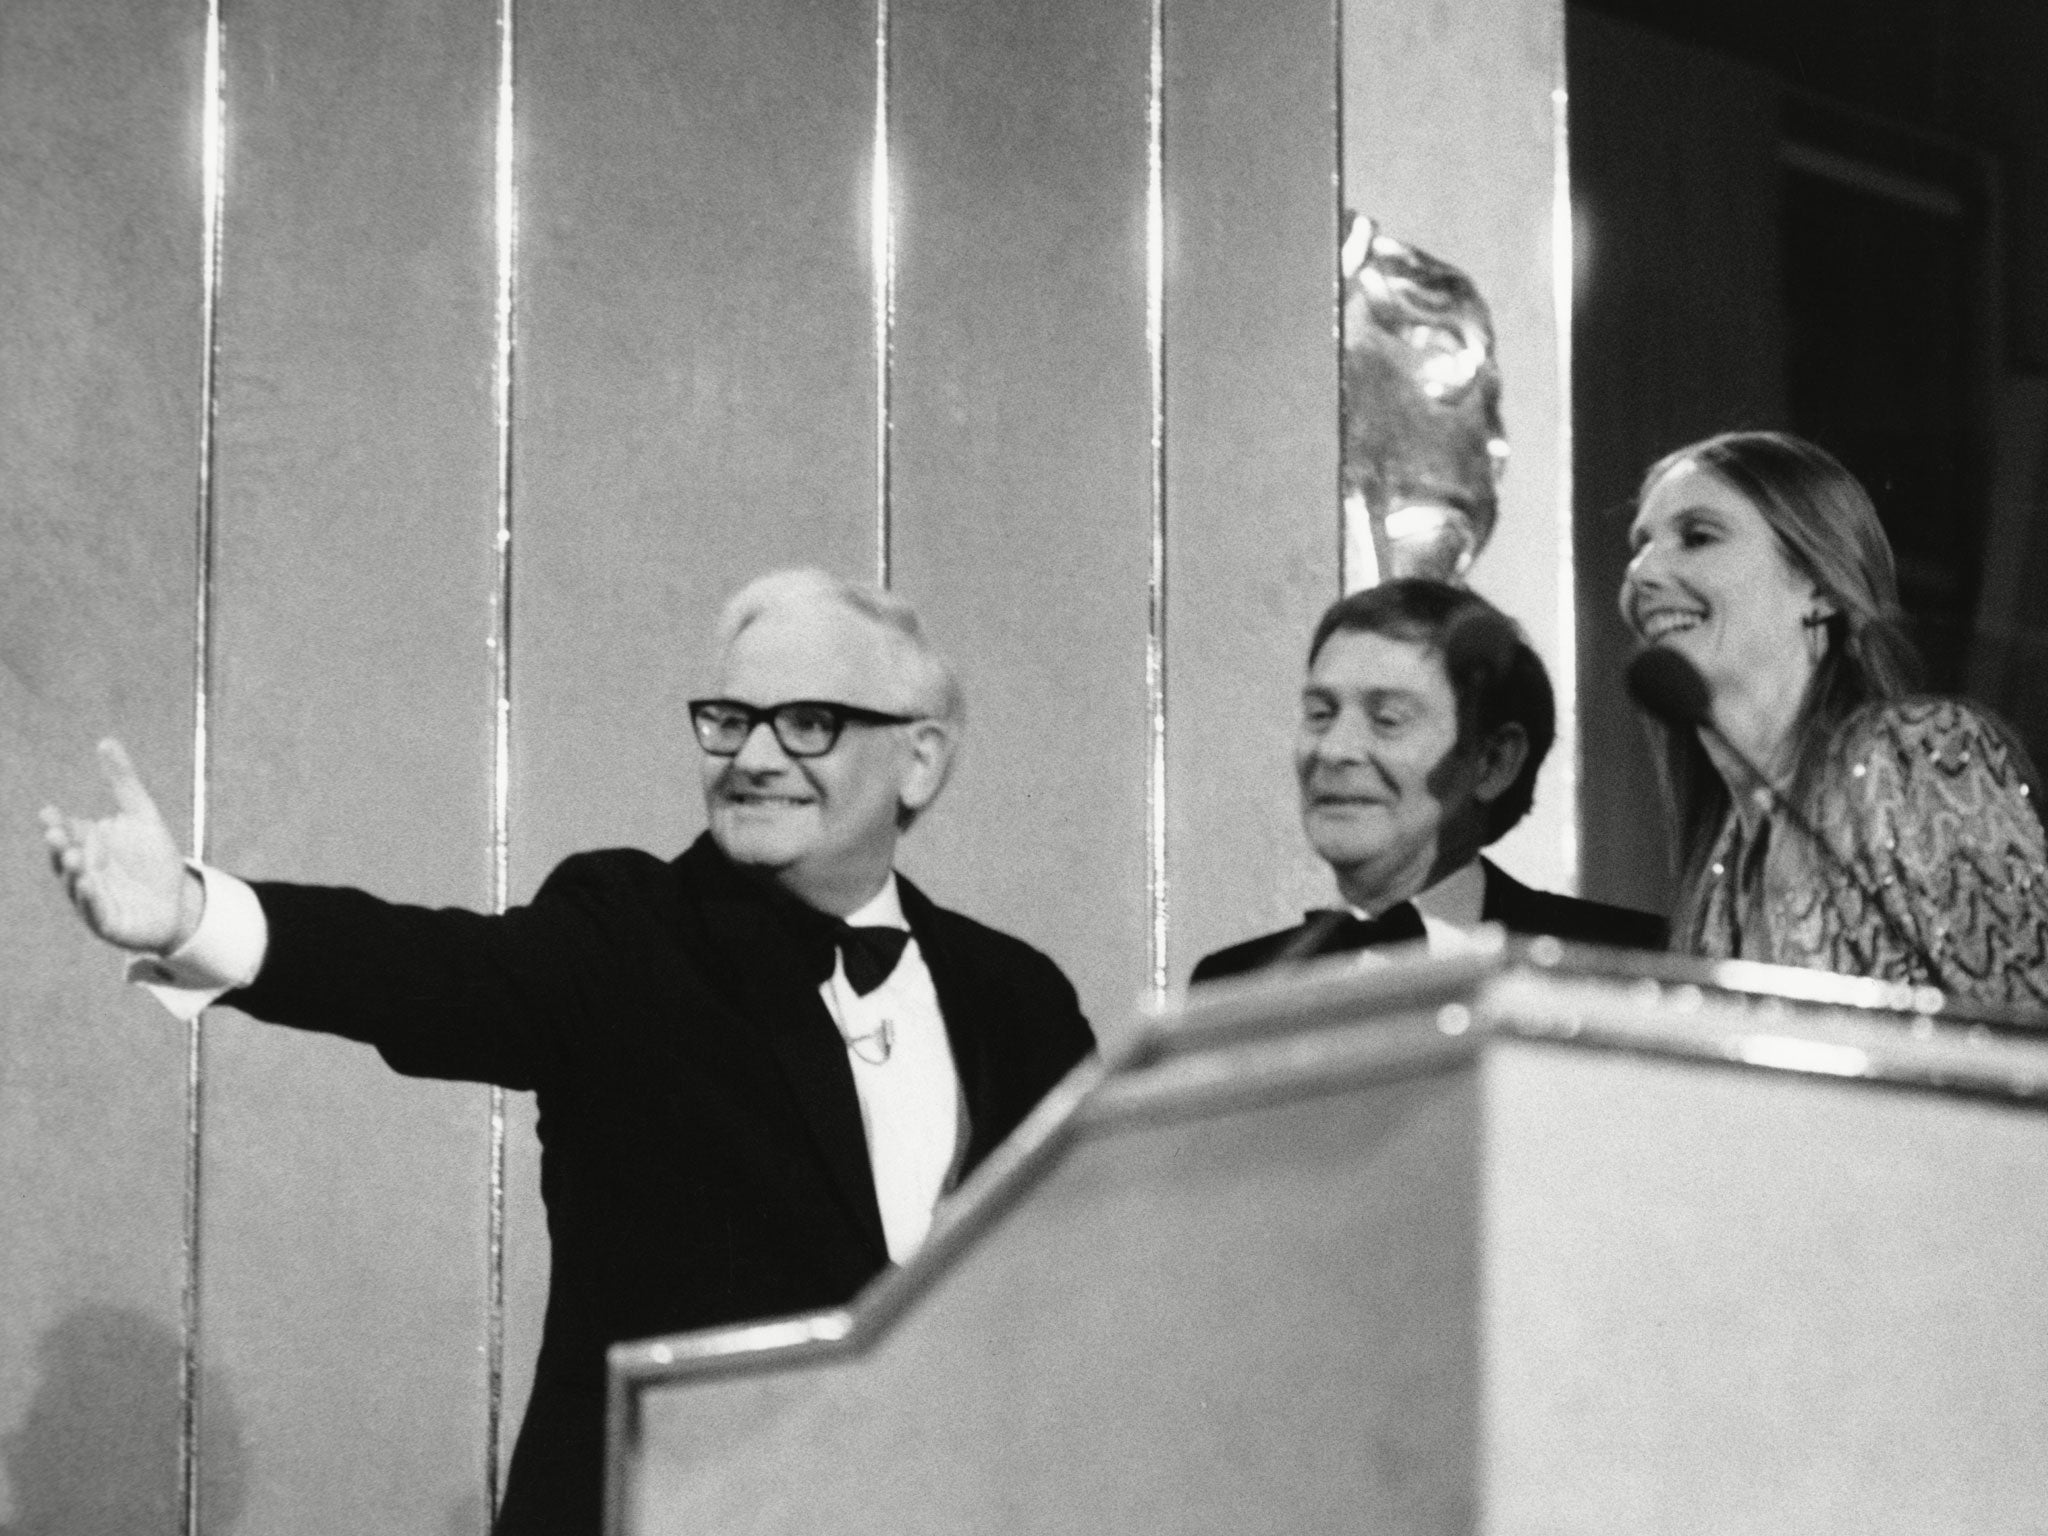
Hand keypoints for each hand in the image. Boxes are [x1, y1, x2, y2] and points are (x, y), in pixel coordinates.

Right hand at [41, 739, 200, 953]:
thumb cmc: (153, 858)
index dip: (57, 824)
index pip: (66, 831)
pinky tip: (88, 886)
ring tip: (77, 858)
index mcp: (86, 845)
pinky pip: (94, 910)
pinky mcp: (106, 921)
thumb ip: (123, 781)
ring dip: (74, 873)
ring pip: (76, 884)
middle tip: (57, 833)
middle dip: (60, 847)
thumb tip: (105, 740)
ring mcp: (91, 897)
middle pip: (66, 857)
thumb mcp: (143, 815)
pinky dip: (89, 899)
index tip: (50, 813)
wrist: (179, 901)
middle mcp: (83, 871)